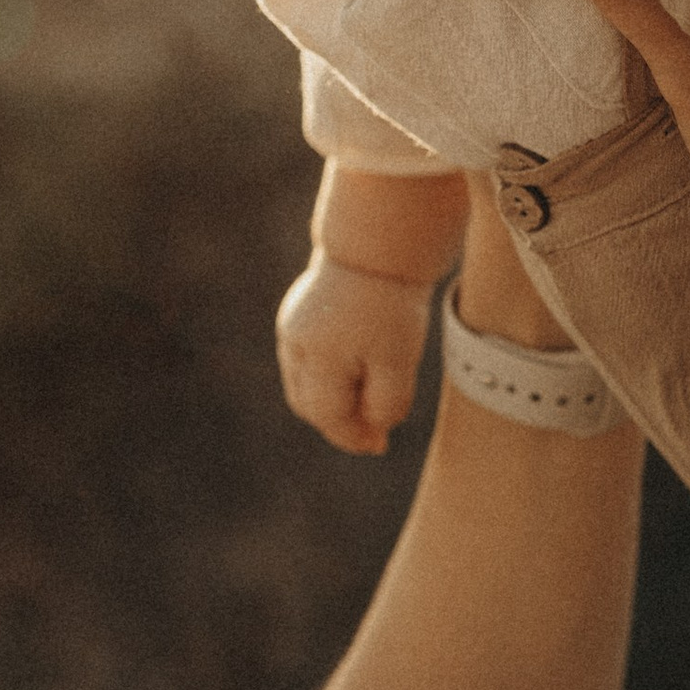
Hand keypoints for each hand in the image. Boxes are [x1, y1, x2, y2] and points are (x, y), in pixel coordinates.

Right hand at [277, 251, 437, 455]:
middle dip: (338, 423)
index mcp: (317, 358)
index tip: (379, 446)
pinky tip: (357, 372)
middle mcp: (295, 345)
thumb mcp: (398, 360)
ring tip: (367, 401)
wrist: (377, 244)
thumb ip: (385, 403)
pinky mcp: (297, 315)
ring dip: (331, 400)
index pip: (328, 416)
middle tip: (372, 432)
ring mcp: (291, 328)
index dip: (353, 437)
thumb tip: (374, 430)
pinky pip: (307, 361)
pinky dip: (328, 376)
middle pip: (308, 404)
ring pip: (304, 384)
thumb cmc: (391, 304)